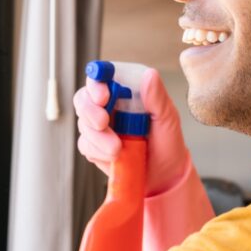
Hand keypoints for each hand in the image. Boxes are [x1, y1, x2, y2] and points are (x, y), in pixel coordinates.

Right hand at [73, 68, 194, 196]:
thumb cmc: (167, 142)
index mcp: (125, 92)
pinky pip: (85, 145)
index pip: (102, 77)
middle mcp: (109, 106)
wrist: (164, 176)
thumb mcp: (168, 118)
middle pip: (83, 98)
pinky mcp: (95, 147)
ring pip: (83, 124)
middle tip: (103, 122)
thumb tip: (150, 75)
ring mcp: (99, 127)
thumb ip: (157, 97)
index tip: (103, 96)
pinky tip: (114, 157)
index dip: (97, 83)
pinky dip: (98, 151)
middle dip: (89, 110)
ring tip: (118, 149)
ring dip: (97, 137)